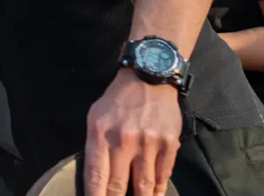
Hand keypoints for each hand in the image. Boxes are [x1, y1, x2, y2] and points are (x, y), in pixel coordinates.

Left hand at [84, 68, 181, 195]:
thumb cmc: (117, 100)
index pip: (96, 175)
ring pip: (144, 186)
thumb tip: (97, 176)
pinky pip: (162, 175)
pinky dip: (158, 189)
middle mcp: (124, 141)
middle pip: (118, 185)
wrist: (148, 79)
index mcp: (101, 134)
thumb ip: (95, 144)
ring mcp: (148, 144)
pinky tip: (154, 195)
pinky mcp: (169, 144)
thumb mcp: (95, 116)